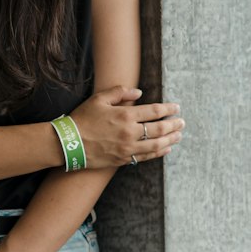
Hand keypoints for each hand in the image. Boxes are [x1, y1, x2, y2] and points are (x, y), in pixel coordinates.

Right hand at [69, 84, 183, 167]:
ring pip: (156, 145)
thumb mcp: (99, 99)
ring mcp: (127, 148)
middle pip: (160, 129)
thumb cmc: (82, 119)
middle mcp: (129, 132)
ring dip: (170, 139)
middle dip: (174, 125)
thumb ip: (120, 92)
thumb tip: (139, 93)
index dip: (169, 109)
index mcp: (125, 115)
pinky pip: (145, 156)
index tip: (177, 108)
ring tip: (178, 135)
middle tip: (182, 122)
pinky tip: (166, 148)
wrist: (68, 143)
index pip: (154, 111)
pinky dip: (159, 152)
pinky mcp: (122, 159)